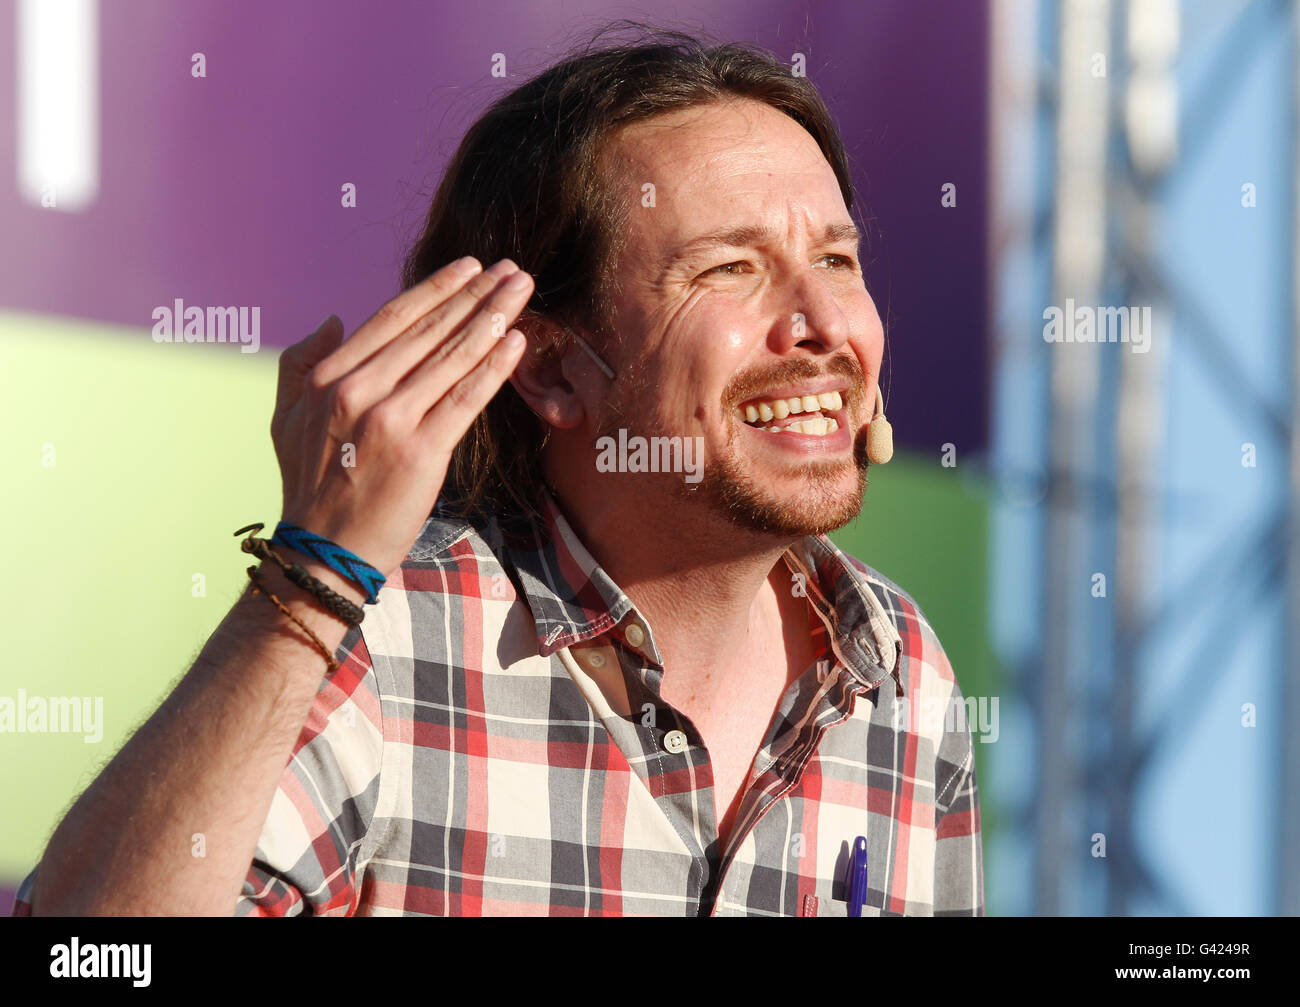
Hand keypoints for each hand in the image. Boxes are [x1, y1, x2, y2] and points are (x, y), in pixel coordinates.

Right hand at [269, 257, 532, 580]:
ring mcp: (390, 420)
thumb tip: (333, 321)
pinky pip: (465, 399)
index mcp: (328, 378)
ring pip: (451, 357)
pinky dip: (493, 367)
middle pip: (429, 330)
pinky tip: (516, 342)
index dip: (436, 289)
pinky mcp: (421, 452)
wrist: (324, 553)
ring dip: (493, 318)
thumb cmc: (310, 488)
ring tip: (522, 292)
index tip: (469, 269)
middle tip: (513, 270)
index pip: (391, 318)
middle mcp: (358, 391)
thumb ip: (300, 363)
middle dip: (477, 295)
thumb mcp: (285, 419)